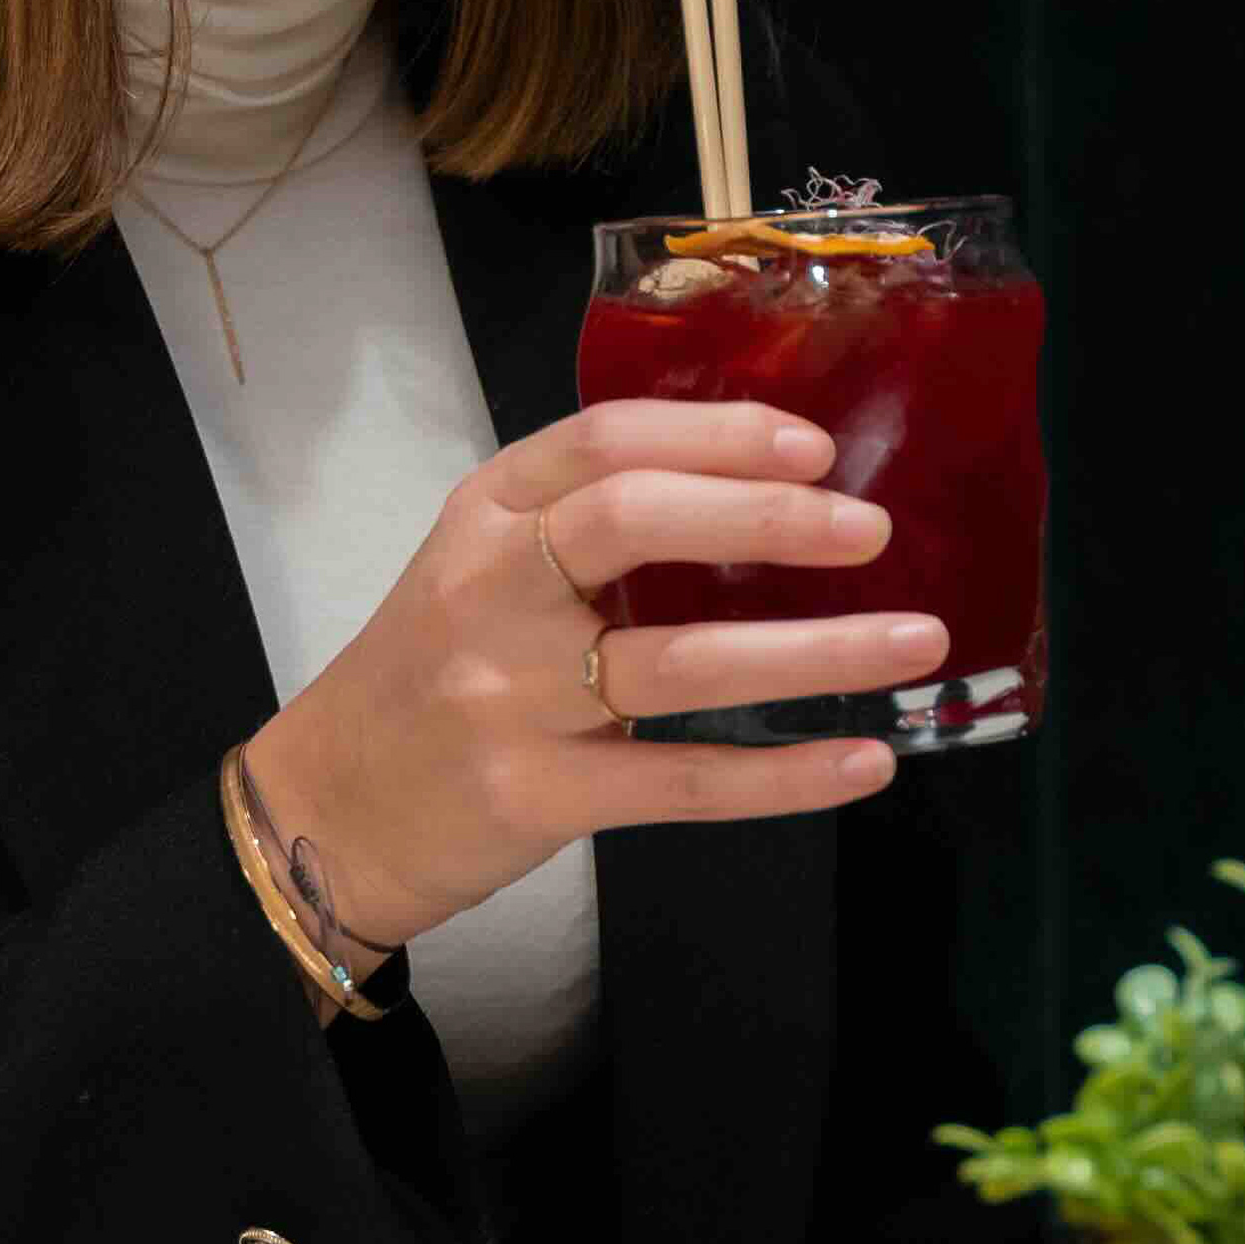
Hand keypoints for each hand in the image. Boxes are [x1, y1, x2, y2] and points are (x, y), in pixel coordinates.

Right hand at [241, 400, 948, 948]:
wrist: (329, 809)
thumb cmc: (431, 674)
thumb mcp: (479, 567)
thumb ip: (584, 526)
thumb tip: (763, 491)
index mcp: (485, 516)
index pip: (604, 441)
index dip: (719, 434)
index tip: (814, 447)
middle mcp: (491, 592)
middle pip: (637, 523)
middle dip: (768, 519)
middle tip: (871, 531)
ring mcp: (511, 698)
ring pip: (684, 662)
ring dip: (817, 651)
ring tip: (915, 641)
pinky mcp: (538, 795)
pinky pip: (686, 781)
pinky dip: (785, 773)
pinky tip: (863, 761)